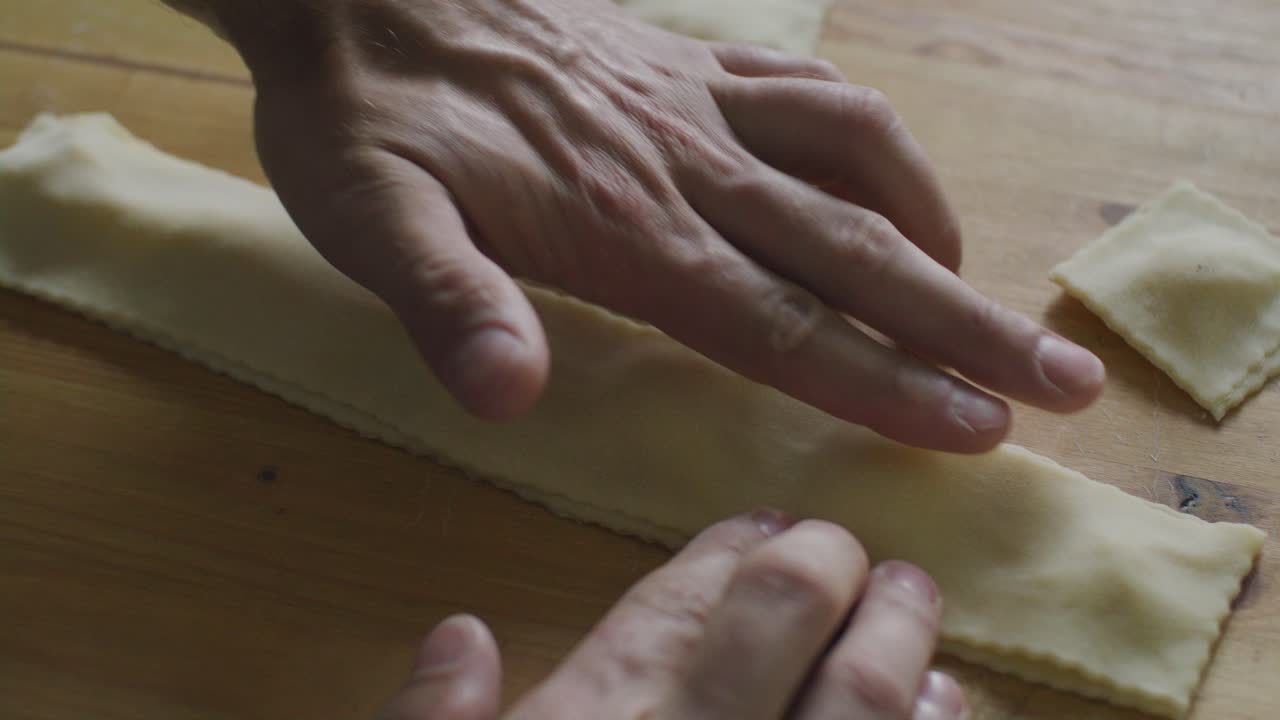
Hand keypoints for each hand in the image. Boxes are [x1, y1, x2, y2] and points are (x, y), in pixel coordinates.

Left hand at [211, 0, 1102, 451]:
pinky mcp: (689, 63)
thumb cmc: (365, 120)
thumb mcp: (374, 221)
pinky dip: (874, 143)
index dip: (881, 382)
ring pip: (856, 162)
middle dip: (963, 330)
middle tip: (1061, 382)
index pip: (781, 323)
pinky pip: (812, 93)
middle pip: (853, 257)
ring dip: (934, 231)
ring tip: (981, 291)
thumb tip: (509, 395)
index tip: (976, 427)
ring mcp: (698, 107)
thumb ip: (449, 304)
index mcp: (628, 228)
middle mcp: (689, 169)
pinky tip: (890, 174)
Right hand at [378, 512, 965, 719]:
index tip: (761, 526)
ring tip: (913, 606)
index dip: (729, 554)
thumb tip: (460, 634)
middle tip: (848, 549)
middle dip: (823, 567)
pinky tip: (945, 704)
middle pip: (785, 618)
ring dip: (896, 641)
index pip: (676, 601)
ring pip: (864, 705)